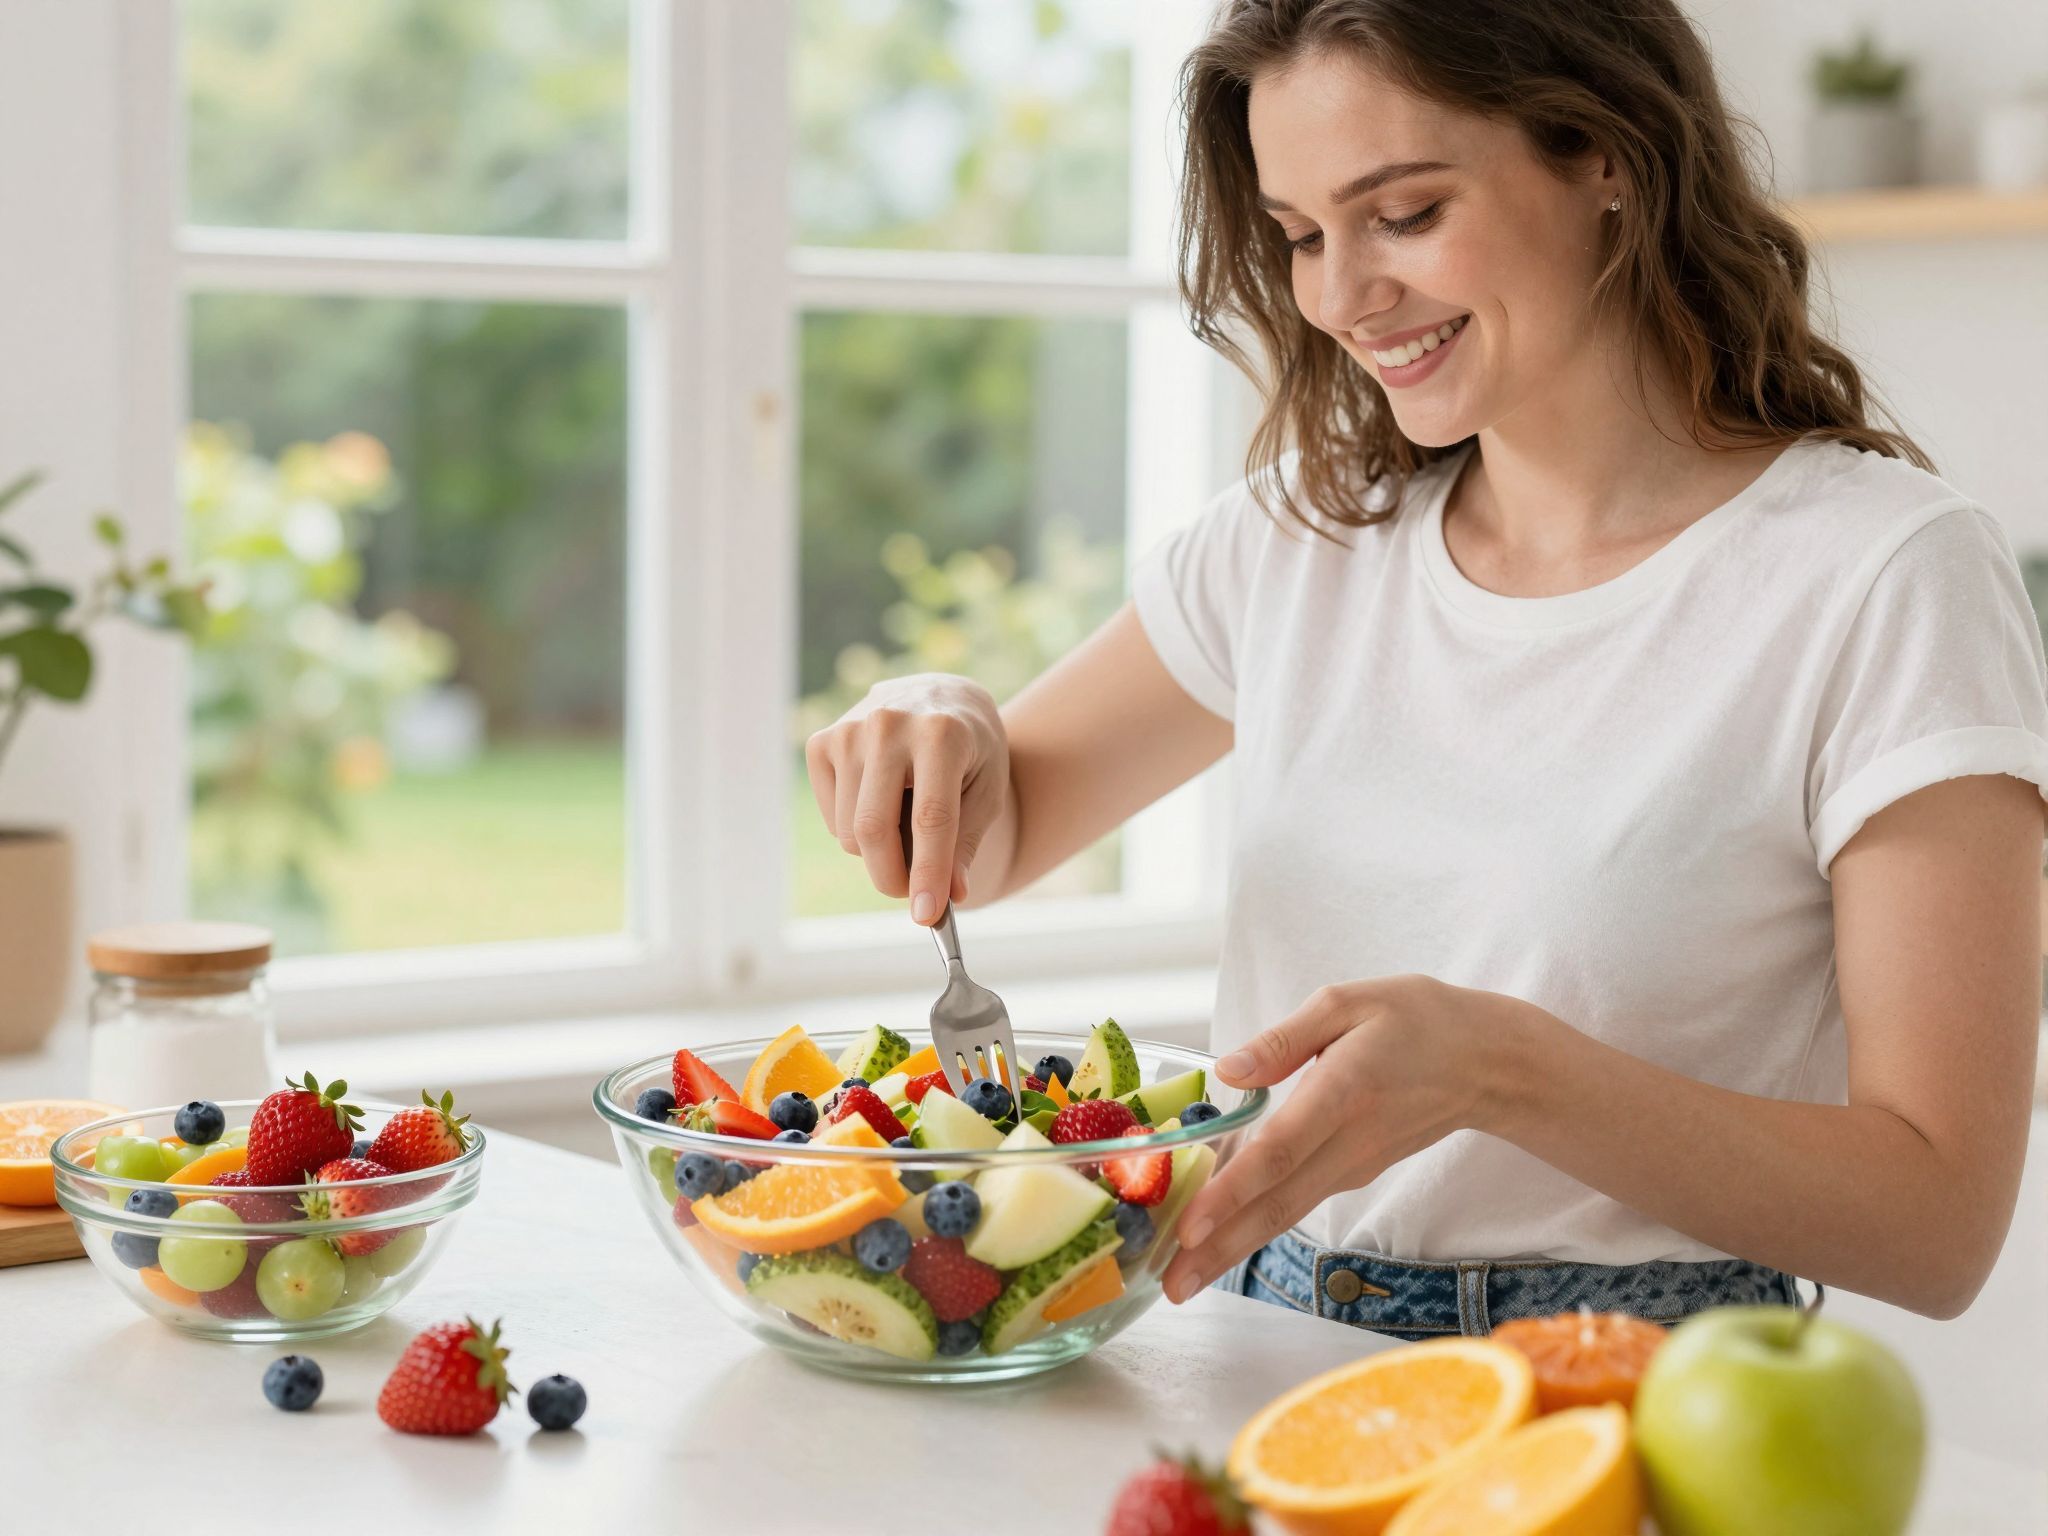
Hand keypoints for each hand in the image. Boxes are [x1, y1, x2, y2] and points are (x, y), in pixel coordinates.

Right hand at [804, 673, 1009, 923]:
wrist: (941, 698)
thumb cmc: (971, 752)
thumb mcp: (987, 791)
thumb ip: (966, 842)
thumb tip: (949, 896)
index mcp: (942, 733)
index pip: (931, 818)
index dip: (928, 872)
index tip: (927, 914)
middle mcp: (889, 724)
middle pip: (874, 829)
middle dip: (892, 877)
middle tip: (914, 895)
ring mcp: (848, 730)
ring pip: (850, 832)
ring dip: (878, 853)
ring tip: (907, 827)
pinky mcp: (821, 742)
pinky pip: (832, 819)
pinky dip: (855, 830)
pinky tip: (881, 803)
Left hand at [1161, 975, 1543, 1302]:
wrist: (1487, 1064)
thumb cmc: (1415, 1020)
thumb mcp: (1350, 1003)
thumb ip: (1284, 1039)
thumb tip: (1227, 1071)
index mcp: (1343, 1092)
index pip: (1280, 1151)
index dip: (1233, 1191)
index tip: (1191, 1225)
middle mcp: (1348, 1143)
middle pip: (1276, 1205)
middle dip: (1220, 1249)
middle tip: (1170, 1288)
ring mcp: (1353, 1166)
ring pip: (1285, 1213)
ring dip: (1232, 1249)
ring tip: (1181, 1281)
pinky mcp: (1354, 1173)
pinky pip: (1296, 1200)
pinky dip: (1254, 1224)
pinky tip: (1214, 1238)